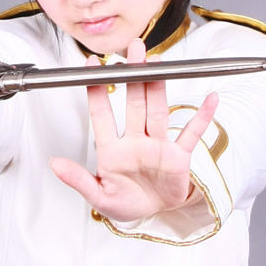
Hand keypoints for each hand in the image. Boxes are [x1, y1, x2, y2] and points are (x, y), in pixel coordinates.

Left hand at [49, 38, 218, 220]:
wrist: (153, 216)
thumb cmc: (125, 203)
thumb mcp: (98, 196)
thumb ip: (78, 180)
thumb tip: (54, 164)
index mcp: (112, 150)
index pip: (102, 114)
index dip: (96, 90)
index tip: (91, 65)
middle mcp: (135, 141)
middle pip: (134, 102)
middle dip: (133, 75)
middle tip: (133, 49)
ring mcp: (158, 146)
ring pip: (157, 110)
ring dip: (157, 86)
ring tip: (157, 62)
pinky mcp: (179, 156)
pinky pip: (192, 133)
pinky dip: (202, 117)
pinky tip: (210, 100)